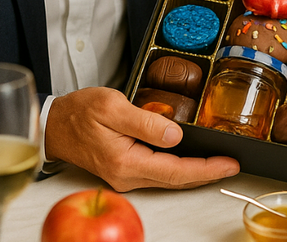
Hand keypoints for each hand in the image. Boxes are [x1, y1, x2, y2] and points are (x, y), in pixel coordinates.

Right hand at [45, 87, 239, 190]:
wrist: (54, 124)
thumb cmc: (79, 112)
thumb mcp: (112, 107)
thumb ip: (146, 122)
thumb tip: (176, 135)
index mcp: (126, 161)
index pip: (176, 170)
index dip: (206, 169)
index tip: (229, 164)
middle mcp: (127, 175)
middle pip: (176, 179)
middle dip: (207, 173)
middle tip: (232, 165)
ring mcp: (125, 175)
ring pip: (168, 178)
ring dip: (195, 172)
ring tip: (219, 163)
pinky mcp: (125, 168)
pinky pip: (158, 172)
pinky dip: (179, 168)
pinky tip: (191, 160)